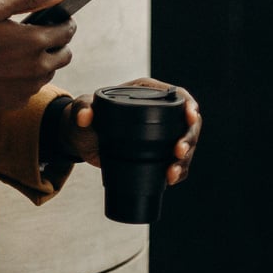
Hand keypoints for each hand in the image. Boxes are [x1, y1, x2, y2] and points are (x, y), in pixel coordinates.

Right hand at [0, 0, 75, 110]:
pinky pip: (31, 88)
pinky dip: (25, 78)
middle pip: (64, 55)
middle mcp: (37, 69)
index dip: (65, 22)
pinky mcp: (16, 102)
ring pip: (48, 73)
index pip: (67, 31)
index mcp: (34, 42)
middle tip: (35, 33)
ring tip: (16, 50)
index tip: (58, 18)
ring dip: (41, 61)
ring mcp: (27, 89)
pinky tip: (4, 69)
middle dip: (56, 43)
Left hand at [59, 76, 201, 184]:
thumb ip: (82, 109)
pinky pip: (175, 162)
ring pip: (186, 145)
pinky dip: (178, 172)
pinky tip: (171, 180)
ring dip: (185, 160)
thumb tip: (84, 117)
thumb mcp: (82, 110)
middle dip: (189, 138)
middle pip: (187, 122)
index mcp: (146, 92)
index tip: (191, 116)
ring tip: (172, 173)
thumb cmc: (84, 118)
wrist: (81, 141)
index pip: (177, 94)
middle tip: (179, 152)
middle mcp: (158, 111)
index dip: (189, 104)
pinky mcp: (158, 154)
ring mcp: (160, 134)